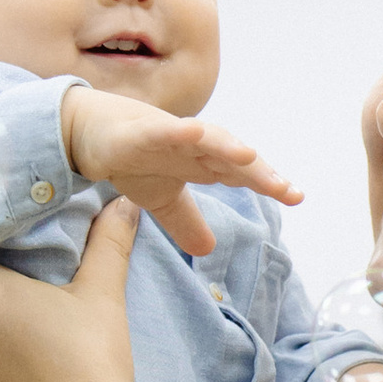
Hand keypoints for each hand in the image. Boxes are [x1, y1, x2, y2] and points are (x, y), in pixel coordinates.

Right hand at [62, 86, 297, 257]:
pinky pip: (161, 131)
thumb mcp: (161, 198)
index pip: (240, 174)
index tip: (296, 197)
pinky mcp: (138, 131)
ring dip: (227, 146)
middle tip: (287, 190)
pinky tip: (194, 134)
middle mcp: (192, 146)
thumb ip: (185, 221)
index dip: (268, 183)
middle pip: (232, 158)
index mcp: (201, 162)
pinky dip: (177, 132)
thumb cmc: (131, 157)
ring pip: (204, 139)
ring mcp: (168, 135)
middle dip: (259, 172)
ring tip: (249, 157)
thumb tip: (208, 250)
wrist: (87, 132)